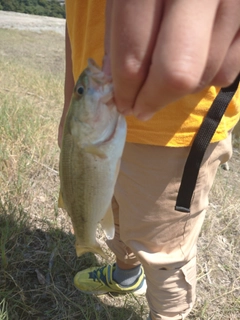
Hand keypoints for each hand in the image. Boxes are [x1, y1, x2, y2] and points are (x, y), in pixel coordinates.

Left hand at [108, 0, 239, 119]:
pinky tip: (194, 65)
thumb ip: (117, 32)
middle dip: (153, 100)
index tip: (122, 104)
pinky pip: (229, 72)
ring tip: (164, 80)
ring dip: (178, 90)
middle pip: (176, 73)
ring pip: (204, 75)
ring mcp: (235, 3)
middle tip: (140, 109)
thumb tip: (116, 82)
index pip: (135, 55)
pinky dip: (207, 78)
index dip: (125, 90)